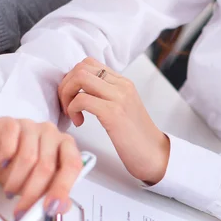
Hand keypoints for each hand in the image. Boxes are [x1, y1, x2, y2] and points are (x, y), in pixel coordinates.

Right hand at [0, 118, 82, 219]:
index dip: (62, 189)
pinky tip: (3, 166)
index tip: (50, 208)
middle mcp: (53, 134)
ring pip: (28, 158)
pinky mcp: (11, 123)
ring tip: (10, 191)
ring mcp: (33, 126)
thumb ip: (54, 193)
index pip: (72, 166)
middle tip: (23, 210)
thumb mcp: (41, 184)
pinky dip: (6, 158)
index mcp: (68, 148)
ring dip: (16, 181)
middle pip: (47, 166)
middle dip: (33, 193)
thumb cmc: (22, 167)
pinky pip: (10, 141)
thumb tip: (61, 208)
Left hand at [58, 57, 169, 184]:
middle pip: (81, 67)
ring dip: (66, 95)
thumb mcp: (123, 110)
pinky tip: (79, 123)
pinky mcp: (113, 113)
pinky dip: (73, 110)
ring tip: (71, 113)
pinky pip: (81, 99)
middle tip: (66, 106)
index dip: (72, 78)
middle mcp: (122, 86)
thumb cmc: (137, 140)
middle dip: (65, 86)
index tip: (71, 97)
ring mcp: (119, 98)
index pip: (89, 64)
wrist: (156, 156)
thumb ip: (107, 97)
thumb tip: (81, 92)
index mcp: (124, 83)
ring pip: (79, 78)